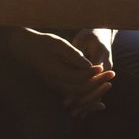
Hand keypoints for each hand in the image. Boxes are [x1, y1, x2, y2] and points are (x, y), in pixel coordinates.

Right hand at [0, 27, 115, 116]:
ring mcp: (56, 86)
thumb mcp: (58, 44)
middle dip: (97, 83)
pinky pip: (73, 94)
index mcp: (55, 73)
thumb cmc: (42, 42)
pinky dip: (86, 95)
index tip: (104, 67)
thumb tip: (89, 64)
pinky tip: (97, 93)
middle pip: (79, 90)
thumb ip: (73, 55)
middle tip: (112, 74)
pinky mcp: (58, 85)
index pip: (77, 77)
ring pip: (77, 95)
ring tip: (108, 85)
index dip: (92, 73)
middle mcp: (55, 83)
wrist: (26, 48)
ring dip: (93, 91)